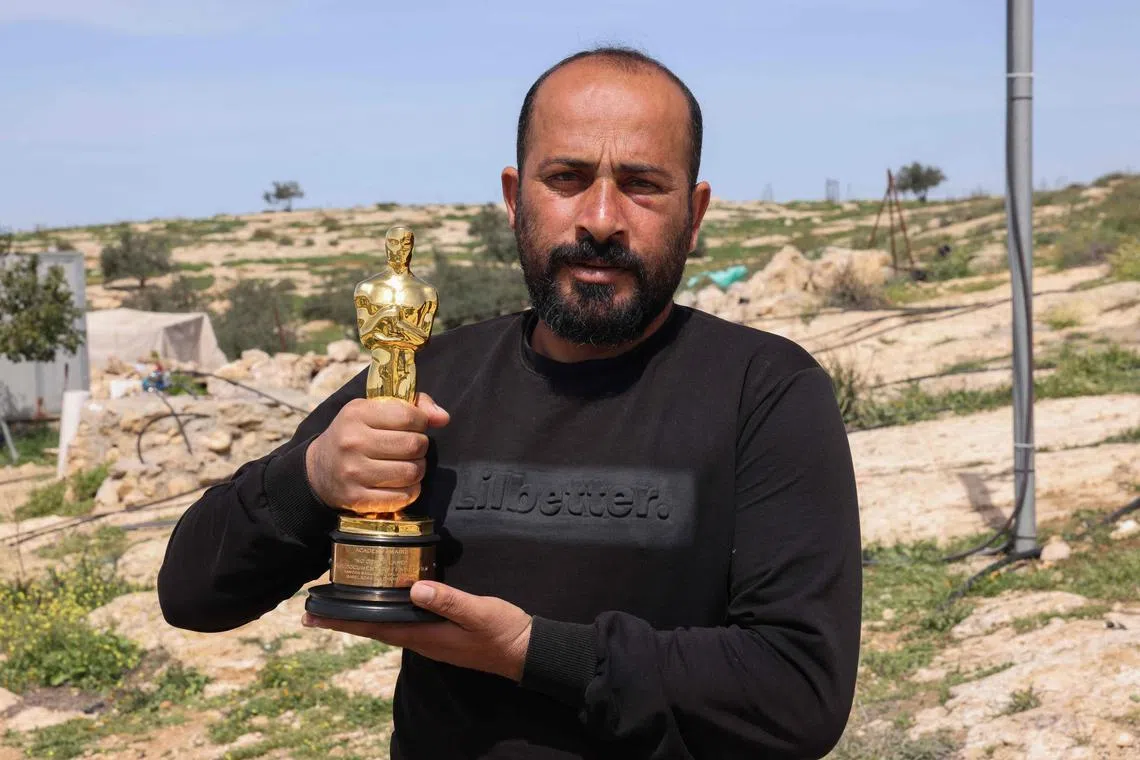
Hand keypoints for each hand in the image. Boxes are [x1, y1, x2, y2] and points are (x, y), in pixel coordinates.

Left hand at [302, 581, 532, 681]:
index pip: (376, 628)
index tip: (315, 617)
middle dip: (343, 621)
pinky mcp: (439, 634)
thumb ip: (448, 601)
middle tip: (312, 613)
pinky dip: (384, 615)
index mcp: (426, 636)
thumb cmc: (504, 632)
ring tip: (338, 608)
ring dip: (361, 619)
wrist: (526, 651)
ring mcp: (430, 639)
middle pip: (374, 629)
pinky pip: (402, 624)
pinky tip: (382, 606)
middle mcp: (422, 640)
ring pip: (386, 627)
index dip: (345, 622)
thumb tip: (415, 588)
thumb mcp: (479, 612)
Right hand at [305, 393, 448, 513]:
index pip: (409, 416)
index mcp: (357, 414)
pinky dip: (409, 491)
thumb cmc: (355, 435)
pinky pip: (402, 496)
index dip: (421, 422)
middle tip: (412, 448)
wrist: (318, 470)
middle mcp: (353, 442)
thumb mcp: (374, 410)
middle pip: (414, 445)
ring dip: (417, 469)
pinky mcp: (357, 498)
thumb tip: (443, 418)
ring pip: (411, 472)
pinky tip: (400, 483)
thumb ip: (413, 405)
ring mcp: (353, 472)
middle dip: (421, 447)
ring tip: (407, 465)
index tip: (415, 426)